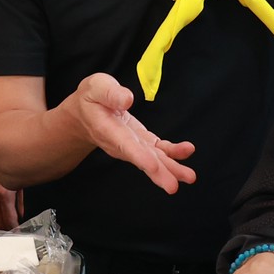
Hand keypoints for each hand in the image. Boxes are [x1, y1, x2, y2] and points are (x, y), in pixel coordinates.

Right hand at [0, 168, 23, 230]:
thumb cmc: (12, 160)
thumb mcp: (21, 182)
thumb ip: (19, 201)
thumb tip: (20, 215)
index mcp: (2, 193)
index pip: (8, 218)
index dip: (14, 228)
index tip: (19, 232)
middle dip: (5, 229)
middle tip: (12, 233)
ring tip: (5, 228)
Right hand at [65, 73, 195, 192]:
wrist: (85, 113)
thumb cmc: (91, 98)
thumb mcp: (96, 87)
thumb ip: (110, 93)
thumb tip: (127, 99)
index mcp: (107, 129)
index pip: (124, 145)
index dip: (139, 156)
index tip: (152, 167)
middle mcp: (121, 143)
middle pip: (141, 160)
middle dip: (158, 173)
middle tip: (173, 186)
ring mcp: (133, 145)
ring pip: (153, 160)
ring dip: (171, 169)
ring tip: (188, 177)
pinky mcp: (142, 142)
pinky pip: (159, 150)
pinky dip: (174, 152)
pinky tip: (187, 151)